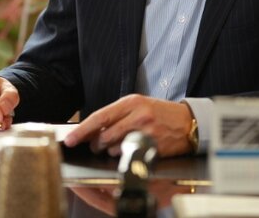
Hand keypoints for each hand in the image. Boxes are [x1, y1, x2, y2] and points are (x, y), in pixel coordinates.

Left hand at [63, 94, 192, 157]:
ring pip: (114, 148)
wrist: (188, 122)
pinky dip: (124, 156)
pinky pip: (128, 155)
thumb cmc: (161, 114)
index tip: (70, 139)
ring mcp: (145, 131)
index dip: (82, 130)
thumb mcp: (138, 106)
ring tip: (121, 144)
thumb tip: (91, 130)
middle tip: (97, 145)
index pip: (99, 116)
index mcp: (131, 101)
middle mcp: (138, 114)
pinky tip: (131, 149)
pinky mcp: (152, 146)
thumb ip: (116, 115)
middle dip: (96, 144)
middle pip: (104, 135)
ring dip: (110, 151)